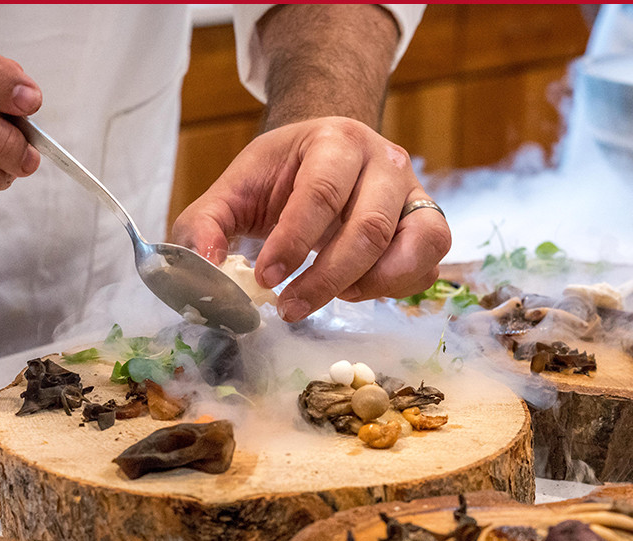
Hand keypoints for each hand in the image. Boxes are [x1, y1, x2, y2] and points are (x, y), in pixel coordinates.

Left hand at [171, 117, 450, 321]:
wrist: (328, 154)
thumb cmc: (282, 175)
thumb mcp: (234, 189)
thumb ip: (205, 225)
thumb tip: (203, 269)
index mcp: (335, 140)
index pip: (320, 193)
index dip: (293, 242)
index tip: (266, 279)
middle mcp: (385, 161)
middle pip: (369, 228)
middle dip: (327, 278)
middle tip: (290, 308)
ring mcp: (415, 193)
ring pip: (415, 246)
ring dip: (370, 285)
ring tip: (332, 297)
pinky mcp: (429, 224)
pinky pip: (428, 266)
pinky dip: (395, 288)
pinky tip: (356, 289)